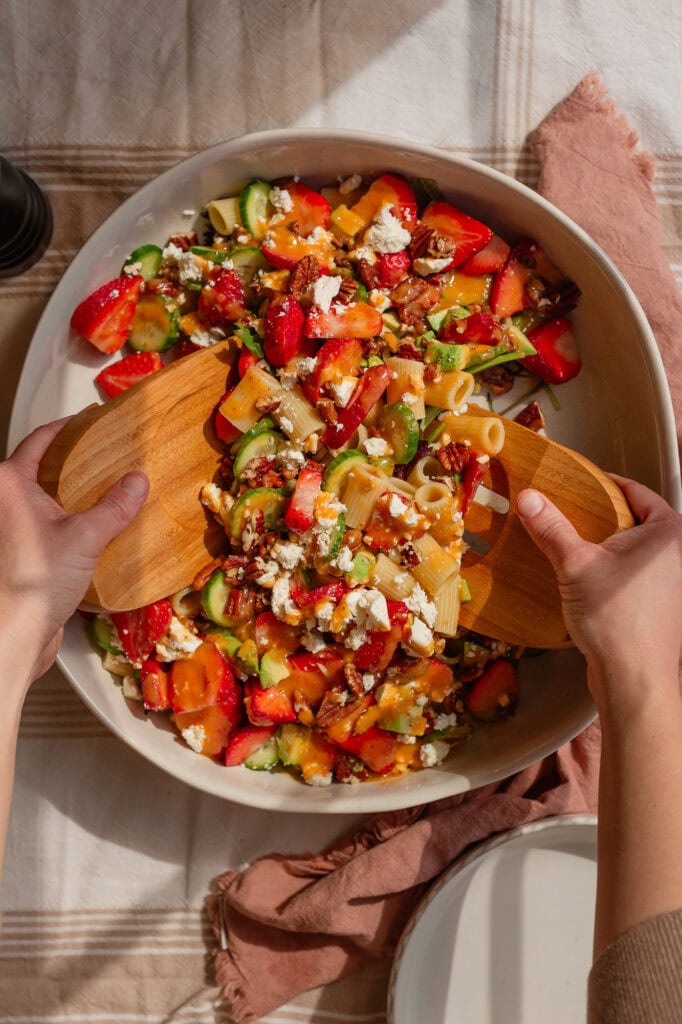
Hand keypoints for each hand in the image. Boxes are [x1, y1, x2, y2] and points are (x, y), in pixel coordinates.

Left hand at [0, 419, 148, 690]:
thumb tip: (137, 482)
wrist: (13, 635)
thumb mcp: (85, 536)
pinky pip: (46, 529)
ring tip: (107, 494)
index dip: (66, 427)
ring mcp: (7, 530)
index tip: (89, 421)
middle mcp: (1, 503)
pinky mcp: (16, 556)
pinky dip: (68, 525)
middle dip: (72, 464)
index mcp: (8, 484)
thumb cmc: (33, 582)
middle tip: (106, 458)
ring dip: (72, 498)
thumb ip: (114, 506)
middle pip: (39, 469)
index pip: (39, 440)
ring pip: (42, 501)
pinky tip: (95, 532)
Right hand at [516, 478, 681, 710]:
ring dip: (602, 547)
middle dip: (599, 517)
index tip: (574, 483)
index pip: (635, 491)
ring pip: (632, 550)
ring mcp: (672, 582)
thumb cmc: (618, 620)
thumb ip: (552, 528)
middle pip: (634, 520)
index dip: (602, 485)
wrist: (634, 679)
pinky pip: (632, 575)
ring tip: (569, 545)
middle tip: (565, 514)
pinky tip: (582, 578)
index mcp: (669, 532)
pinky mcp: (662, 606)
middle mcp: (678, 554)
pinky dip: (609, 571)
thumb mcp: (576, 565)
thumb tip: (530, 498)